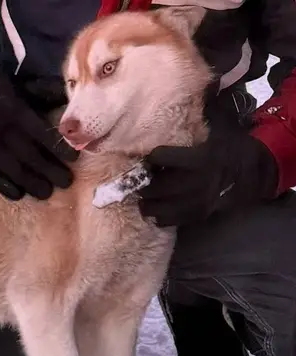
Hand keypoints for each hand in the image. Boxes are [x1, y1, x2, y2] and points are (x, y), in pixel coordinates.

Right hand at [0, 66, 78, 199]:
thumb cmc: (3, 90)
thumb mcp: (26, 87)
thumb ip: (47, 94)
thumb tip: (72, 102)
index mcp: (16, 110)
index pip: (40, 133)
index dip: (58, 147)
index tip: (74, 159)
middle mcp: (1, 128)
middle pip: (27, 153)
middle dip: (48, 170)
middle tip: (65, 182)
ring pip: (10, 166)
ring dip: (29, 181)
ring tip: (46, 193)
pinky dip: (2, 184)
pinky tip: (17, 195)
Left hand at [137, 129, 279, 226]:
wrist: (257, 174)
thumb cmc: (233, 148)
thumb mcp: (220, 127)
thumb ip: (202, 115)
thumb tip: (196, 93)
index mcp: (200, 158)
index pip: (161, 157)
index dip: (152, 157)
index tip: (150, 157)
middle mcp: (197, 182)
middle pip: (157, 187)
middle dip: (144, 185)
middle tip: (140, 182)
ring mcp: (197, 203)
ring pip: (159, 208)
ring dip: (148, 204)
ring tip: (145, 199)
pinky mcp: (198, 216)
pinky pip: (170, 221)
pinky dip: (160, 216)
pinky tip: (158, 210)